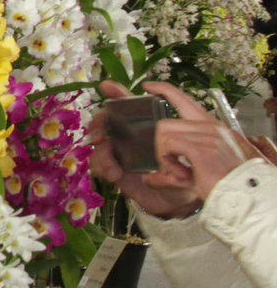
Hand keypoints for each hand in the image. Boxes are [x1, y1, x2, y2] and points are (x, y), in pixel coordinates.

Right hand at [89, 81, 200, 218]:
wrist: (182, 201)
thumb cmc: (186, 170)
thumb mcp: (187, 148)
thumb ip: (179, 134)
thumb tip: (170, 125)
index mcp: (146, 126)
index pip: (128, 105)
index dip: (116, 93)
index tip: (106, 86)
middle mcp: (130, 137)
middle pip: (105, 121)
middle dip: (98, 123)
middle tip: (100, 134)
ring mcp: (121, 154)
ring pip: (99, 143)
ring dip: (102, 152)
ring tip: (112, 165)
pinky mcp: (116, 171)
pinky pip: (99, 164)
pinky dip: (104, 167)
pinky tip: (115, 174)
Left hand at [138, 80, 255, 204]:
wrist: (240, 195)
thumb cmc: (222, 184)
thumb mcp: (194, 173)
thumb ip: (170, 172)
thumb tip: (148, 178)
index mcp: (210, 127)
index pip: (184, 100)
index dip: (164, 89)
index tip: (149, 86)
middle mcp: (210, 126)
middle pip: (165, 124)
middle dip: (160, 147)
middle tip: (171, 165)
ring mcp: (207, 135)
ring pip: (164, 134)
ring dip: (164, 156)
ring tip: (178, 171)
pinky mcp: (201, 147)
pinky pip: (169, 145)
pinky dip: (167, 160)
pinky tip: (180, 172)